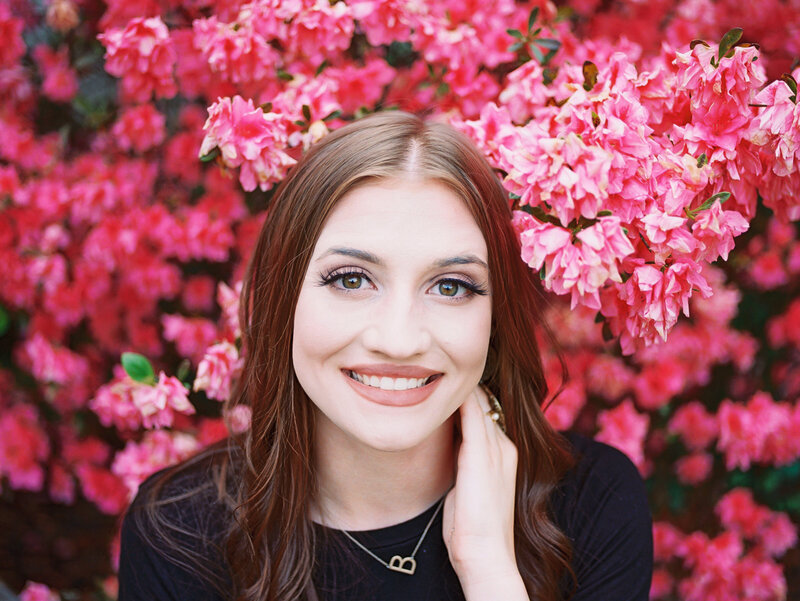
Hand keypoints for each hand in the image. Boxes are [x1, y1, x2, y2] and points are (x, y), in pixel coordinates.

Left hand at [442, 385, 527, 599]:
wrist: (485, 555)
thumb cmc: (472, 530)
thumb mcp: (468, 488)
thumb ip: (463, 464)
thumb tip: (447, 447)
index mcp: (505, 455)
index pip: (487, 414)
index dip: (468, 398)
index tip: (444, 385)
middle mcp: (506, 447)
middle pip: (485, 404)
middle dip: (462, 388)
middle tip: (438, 370)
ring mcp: (497, 449)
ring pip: (479, 403)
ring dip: (460, 388)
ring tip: (437, 372)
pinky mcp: (483, 454)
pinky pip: (473, 414)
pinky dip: (460, 399)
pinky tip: (444, 387)